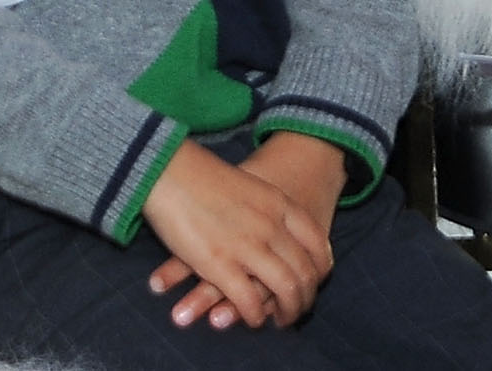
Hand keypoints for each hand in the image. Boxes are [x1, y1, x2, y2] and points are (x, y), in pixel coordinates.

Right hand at [141, 143, 331, 329]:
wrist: (171, 170)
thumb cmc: (205, 178)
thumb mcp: (252, 186)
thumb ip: (269, 208)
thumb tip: (279, 228)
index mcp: (281, 205)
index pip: (318, 244)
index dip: (320, 269)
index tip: (315, 282)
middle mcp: (271, 227)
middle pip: (304, 272)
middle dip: (305, 298)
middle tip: (297, 310)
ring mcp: (248, 246)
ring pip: (285, 290)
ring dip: (287, 312)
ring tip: (281, 321)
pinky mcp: (220, 265)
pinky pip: (250, 301)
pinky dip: (255, 316)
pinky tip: (253, 320)